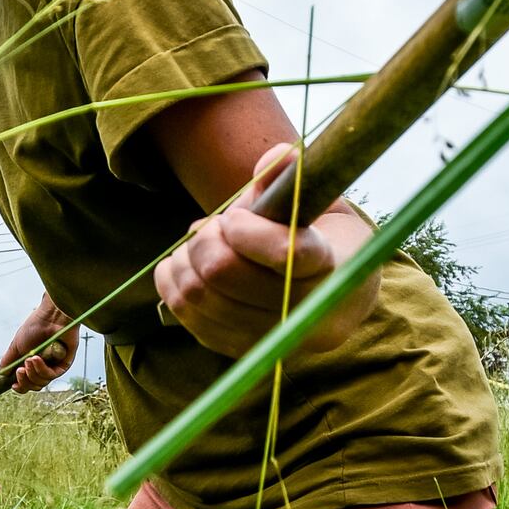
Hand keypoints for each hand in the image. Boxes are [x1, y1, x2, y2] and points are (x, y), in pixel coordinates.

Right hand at [0, 294, 79, 391]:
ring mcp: (53, 365)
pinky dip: (42, 369)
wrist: (51, 316)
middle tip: (20, 370)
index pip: (25, 383)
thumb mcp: (16, 344)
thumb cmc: (35, 326)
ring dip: (33, 373)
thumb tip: (0, 372)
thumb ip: (8, 359)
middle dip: (24, 381)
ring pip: (41, 382)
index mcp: (30, 363)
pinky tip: (37, 359)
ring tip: (30, 358)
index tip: (13, 386)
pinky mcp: (64, 364)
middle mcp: (42, 366)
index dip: (20, 387)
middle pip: (33, 386)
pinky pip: (52, 375)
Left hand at [153, 143, 375, 356]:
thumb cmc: (321, 236)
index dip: (248, 231)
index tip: (233, 217)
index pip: (289, 255)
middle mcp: (305, 315)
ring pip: (200, 297)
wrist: (334, 293)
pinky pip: (186, 315)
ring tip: (200, 241)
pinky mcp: (237, 349)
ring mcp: (268, 339)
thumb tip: (274, 159)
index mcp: (334, 269)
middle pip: (228, 276)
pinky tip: (185, 263)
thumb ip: (290, 179)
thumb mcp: (318, 202)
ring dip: (186, 259)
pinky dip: (173, 282)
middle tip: (215, 225)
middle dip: (207, 241)